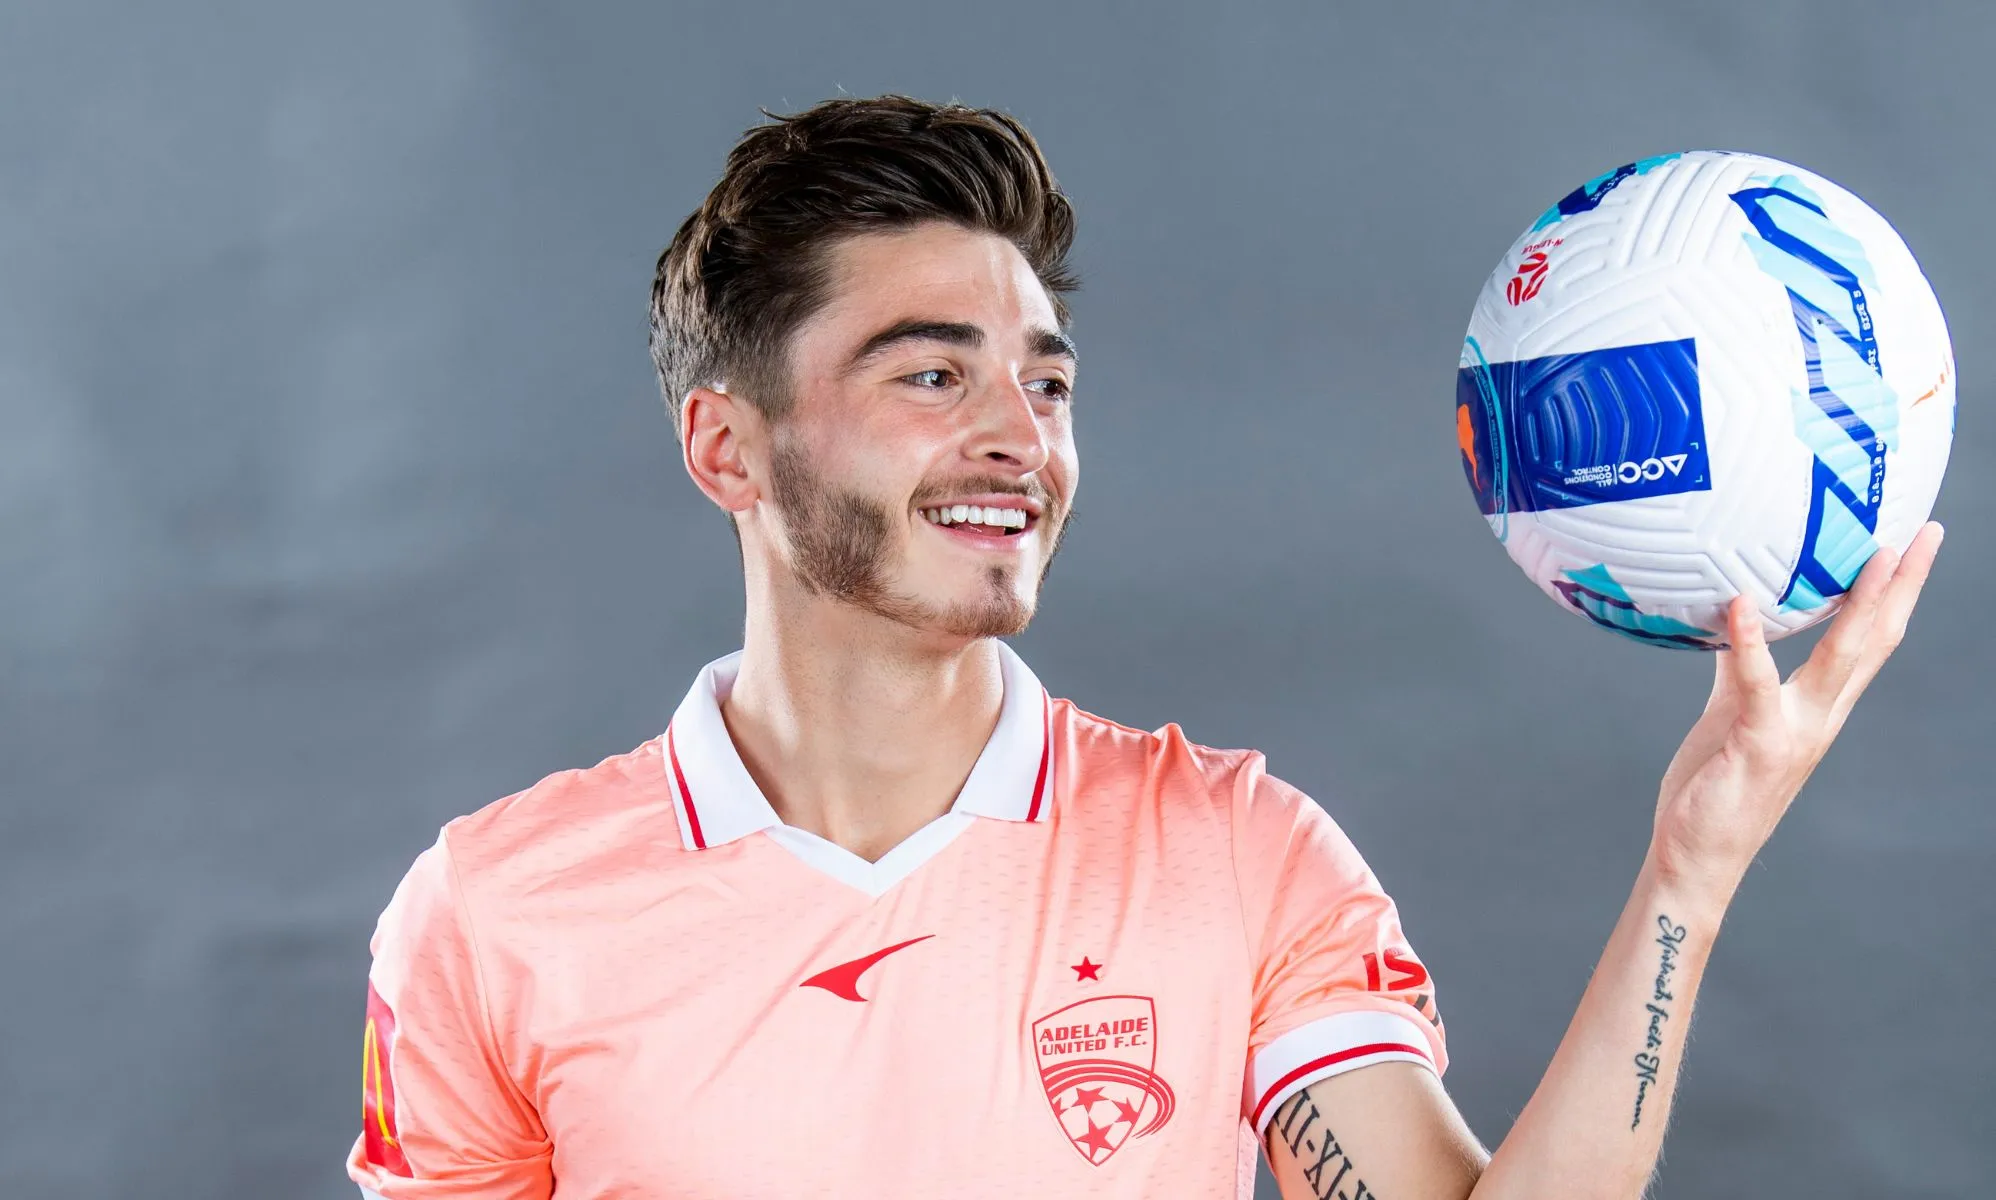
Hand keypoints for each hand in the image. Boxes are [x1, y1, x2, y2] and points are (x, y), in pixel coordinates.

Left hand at [1649, 521, 1944, 891]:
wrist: (1696, 854)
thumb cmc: (1713, 786)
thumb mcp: (1728, 713)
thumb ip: (1739, 669)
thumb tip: (1732, 618)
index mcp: (1819, 707)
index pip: (1871, 640)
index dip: (1896, 592)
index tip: (1912, 542)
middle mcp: (1821, 716)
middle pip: (1877, 640)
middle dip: (1905, 585)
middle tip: (1926, 531)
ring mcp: (1797, 731)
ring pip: (1842, 657)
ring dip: (1862, 604)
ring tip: (1876, 552)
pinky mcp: (1760, 744)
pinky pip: (1756, 684)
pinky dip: (1750, 642)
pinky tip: (1738, 603)